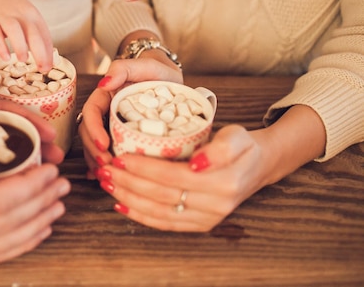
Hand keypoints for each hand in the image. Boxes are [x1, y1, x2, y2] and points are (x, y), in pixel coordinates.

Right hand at [0, 0, 53, 71]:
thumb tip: (47, 57)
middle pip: (33, 32)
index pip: (44, 33)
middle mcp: (19, 14)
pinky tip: (5, 57)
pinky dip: (0, 46)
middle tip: (43, 68)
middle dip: (40, 52)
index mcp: (32, 13)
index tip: (50, 66)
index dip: (48, 51)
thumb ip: (35, 33)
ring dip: (21, 46)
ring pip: (14, 30)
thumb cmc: (8, 7)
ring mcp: (3, 16)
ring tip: (24, 60)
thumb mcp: (26, 15)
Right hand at [78, 57, 182, 175]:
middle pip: (88, 134)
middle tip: (107, 166)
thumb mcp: (144, 66)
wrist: (168, 78)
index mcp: (105, 97)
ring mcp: (111, 127)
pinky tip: (107, 179)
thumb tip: (105, 83)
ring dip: (97, 162)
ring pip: (95, 146)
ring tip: (108, 176)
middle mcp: (104, 113)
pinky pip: (107, 152)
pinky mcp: (121, 138)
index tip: (104, 144)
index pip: (90, 113)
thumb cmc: (156, 71)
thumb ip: (123, 68)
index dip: (93, 130)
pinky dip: (104, 166)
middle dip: (94, 152)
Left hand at [91, 98, 324, 231]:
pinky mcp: (200, 225)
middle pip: (161, 195)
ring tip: (107, 183)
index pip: (173, 176)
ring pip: (159, 212)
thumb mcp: (237, 137)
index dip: (143, 168)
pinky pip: (165, 223)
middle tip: (105, 169)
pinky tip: (121, 205)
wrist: (258, 166)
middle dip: (128, 183)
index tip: (120, 157)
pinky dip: (140, 216)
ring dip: (128, 199)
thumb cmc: (242, 146)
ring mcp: (207, 219)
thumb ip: (220, 148)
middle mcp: (216, 206)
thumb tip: (196, 164)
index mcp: (224, 182)